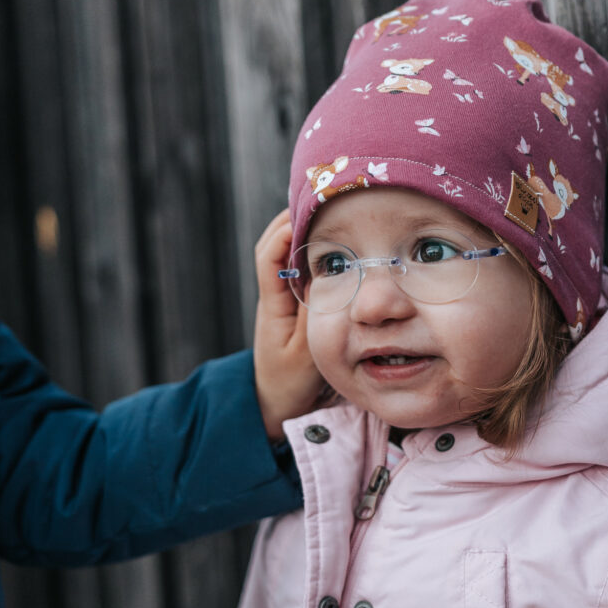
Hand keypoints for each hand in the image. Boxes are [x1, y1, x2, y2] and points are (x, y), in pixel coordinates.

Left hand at [254, 209, 323, 438]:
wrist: (277, 406)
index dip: (285, 228)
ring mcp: (285, 301)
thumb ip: (315, 314)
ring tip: (336, 216)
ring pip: (290, 256)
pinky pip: (303, 272)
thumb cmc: (290, 383)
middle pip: (277, 244)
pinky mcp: (297, 308)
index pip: (269, 254)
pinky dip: (316, 255)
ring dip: (307, 234)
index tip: (311, 212)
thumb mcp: (307, 351)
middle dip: (297, 219)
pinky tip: (338, 250)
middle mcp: (276, 295)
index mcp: (273, 303)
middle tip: (328, 201)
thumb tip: (325, 273)